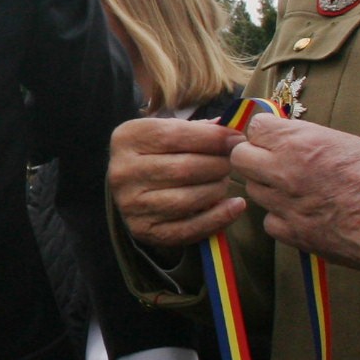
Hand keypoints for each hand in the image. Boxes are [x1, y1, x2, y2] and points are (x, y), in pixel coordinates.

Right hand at [112, 117, 243, 249]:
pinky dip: (219, 217)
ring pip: (187, 199)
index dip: (212, 138)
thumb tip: (231, 131)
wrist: (132, 188)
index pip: (175, 135)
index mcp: (127, 139)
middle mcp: (123, 172)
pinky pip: (188, 228)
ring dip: (217, 189)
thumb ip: (198, 129)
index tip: (236, 139)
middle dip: (218, 164)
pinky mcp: (144, 230)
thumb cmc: (156, 154)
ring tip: (225, 181)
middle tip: (232, 162)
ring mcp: (131, 205)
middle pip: (183, 168)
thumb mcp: (167, 131)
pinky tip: (235, 206)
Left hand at [229, 115, 359, 280]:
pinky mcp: (297, 237)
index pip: (254, 128)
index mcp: (301, 141)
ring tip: (302, 192)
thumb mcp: (349, 143)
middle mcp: (286, 171)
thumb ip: (311, 142)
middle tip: (280, 166)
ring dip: (271, 191)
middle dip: (256, 160)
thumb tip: (291, 140)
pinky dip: (285, 221)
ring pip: (255, 193)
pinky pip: (272, 224)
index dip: (265, 134)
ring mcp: (287, 206)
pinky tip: (311, 217)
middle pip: (241, 160)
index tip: (277, 139)